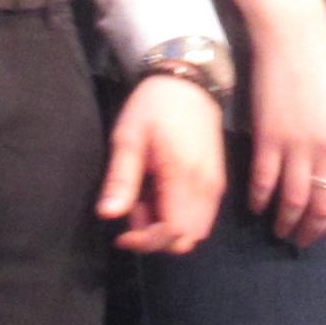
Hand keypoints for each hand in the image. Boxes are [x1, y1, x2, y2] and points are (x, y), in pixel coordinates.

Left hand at [98, 75, 227, 256]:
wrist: (188, 83)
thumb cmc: (154, 107)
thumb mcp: (128, 138)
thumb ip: (121, 180)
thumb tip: (108, 215)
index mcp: (184, 176)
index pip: (172, 232)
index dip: (146, 242)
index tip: (121, 233)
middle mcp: (207, 188)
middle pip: (186, 240)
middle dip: (156, 237)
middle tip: (135, 208)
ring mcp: (216, 186)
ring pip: (195, 232)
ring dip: (168, 228)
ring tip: (146, 198)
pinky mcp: (217, 182)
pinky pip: (202, 217)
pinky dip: (180, 217)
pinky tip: (161, 192)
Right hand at [241, 19, 325, 247]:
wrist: (295, 44)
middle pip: (323, 206)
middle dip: (314, 230)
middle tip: (305, 241)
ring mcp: (297, 147)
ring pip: (294, 201)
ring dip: (287, 222)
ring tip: (282, 232)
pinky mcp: (268, 139)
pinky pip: (264, 181)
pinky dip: (260, 200)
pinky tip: (258, 209)